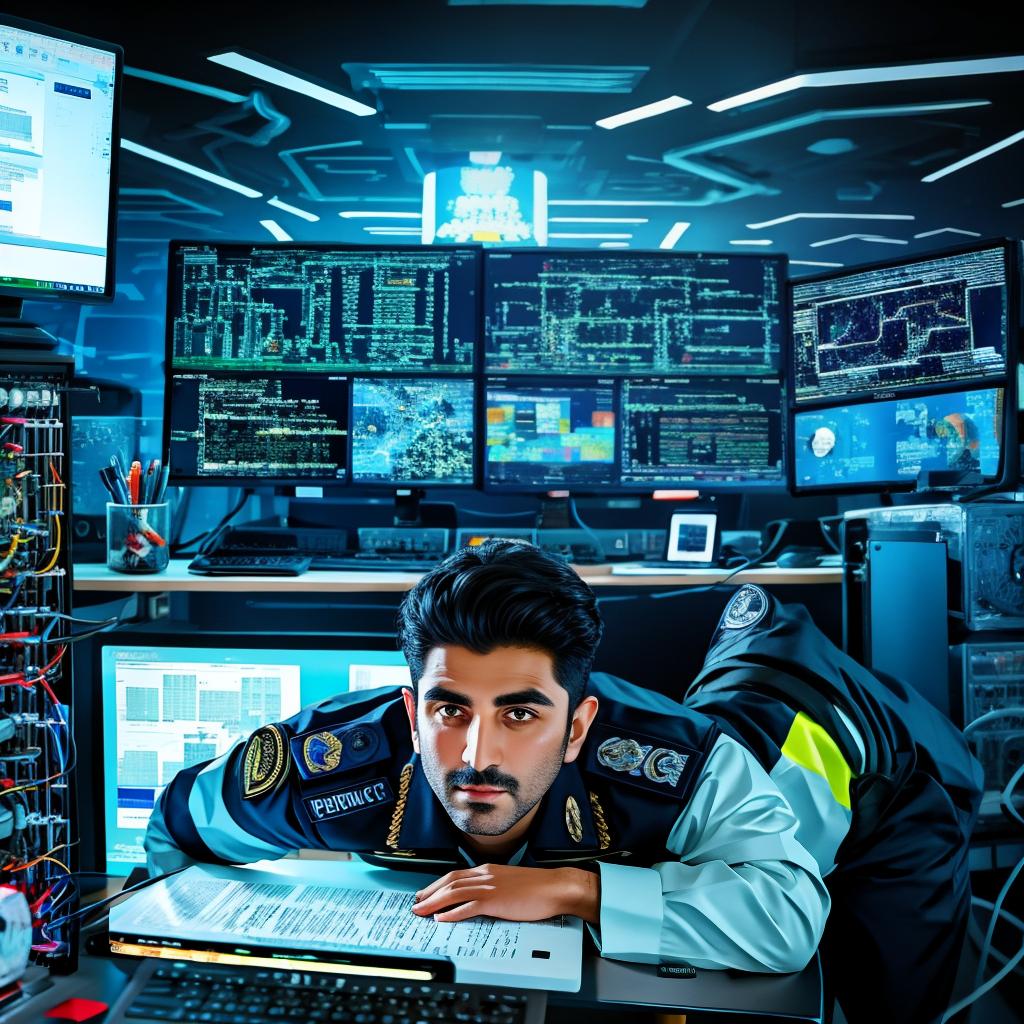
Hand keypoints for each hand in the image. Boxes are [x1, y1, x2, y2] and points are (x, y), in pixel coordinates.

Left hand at [411, 864, 598, 923]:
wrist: (555, 887)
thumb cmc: (537, 887)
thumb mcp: (509, 882)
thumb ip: (492, 886)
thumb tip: (478, 899)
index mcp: (488, 870)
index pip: (455, 875)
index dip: (437, 884)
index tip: (426, 893)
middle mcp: (485, 875)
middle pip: (449, 881)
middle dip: (430, 893)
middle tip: (416, 904)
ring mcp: (490, 887)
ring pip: (454, 893)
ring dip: (434, 903)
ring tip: (421, 912)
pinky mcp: (495, 900)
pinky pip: (468, 907)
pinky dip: (452, 913)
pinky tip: (442, 919)